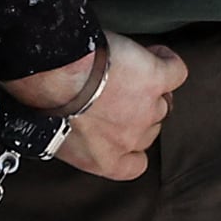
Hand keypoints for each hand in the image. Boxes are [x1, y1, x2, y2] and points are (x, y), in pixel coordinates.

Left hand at [7, 32, 178, 179]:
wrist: (55, 77)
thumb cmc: (44, 102)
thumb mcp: (57, 135)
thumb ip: (79, 139)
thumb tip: (79, 126)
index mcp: (104, 160)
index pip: (134, 165)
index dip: (132, 146)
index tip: (122, 130)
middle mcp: (129, 139)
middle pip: (148, 127)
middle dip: (135, 110)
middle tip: (117, 89)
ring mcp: (147, 110)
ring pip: (161, 101)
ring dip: (149, 86)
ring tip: (130, 66)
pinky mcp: (156, 81)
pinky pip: (176, 72)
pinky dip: (168, 61)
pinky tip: (156, 55)